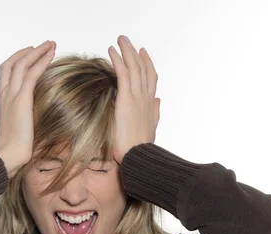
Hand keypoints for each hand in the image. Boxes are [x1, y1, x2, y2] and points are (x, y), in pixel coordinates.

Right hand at [0, 40, 56, 177]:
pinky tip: (51, 54)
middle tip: (43, 45)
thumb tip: (37, 124)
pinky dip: (41, 60)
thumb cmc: (13, 151)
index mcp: (2, 100)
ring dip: (37, 51)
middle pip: (12, 63)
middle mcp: (5, 94)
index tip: (31, 54)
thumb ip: (25, 121)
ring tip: (51, 44)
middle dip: (28, 51)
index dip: (18, 60)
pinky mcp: (22, 99)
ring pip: (22, 63)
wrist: (7, 157)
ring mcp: (12, 95)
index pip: (7, 72)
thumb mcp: (19, 131)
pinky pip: (32, 73)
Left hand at [107, 35, 160, 164]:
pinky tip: (112, 51)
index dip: (147, 63)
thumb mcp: (151, 127)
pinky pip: (123, 74)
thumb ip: (154, 112)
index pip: (151, 78)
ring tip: (120, 40)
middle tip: (127, 41)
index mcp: (150, 104)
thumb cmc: (141, 148)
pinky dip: (118, 60)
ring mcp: (137, 97)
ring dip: (127, 51)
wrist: (138, 156)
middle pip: (143, 68)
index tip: (143, 53)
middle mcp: (145, 97)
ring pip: (134, 67)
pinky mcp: (127, 99)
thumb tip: (158, 101)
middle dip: (135, 52)